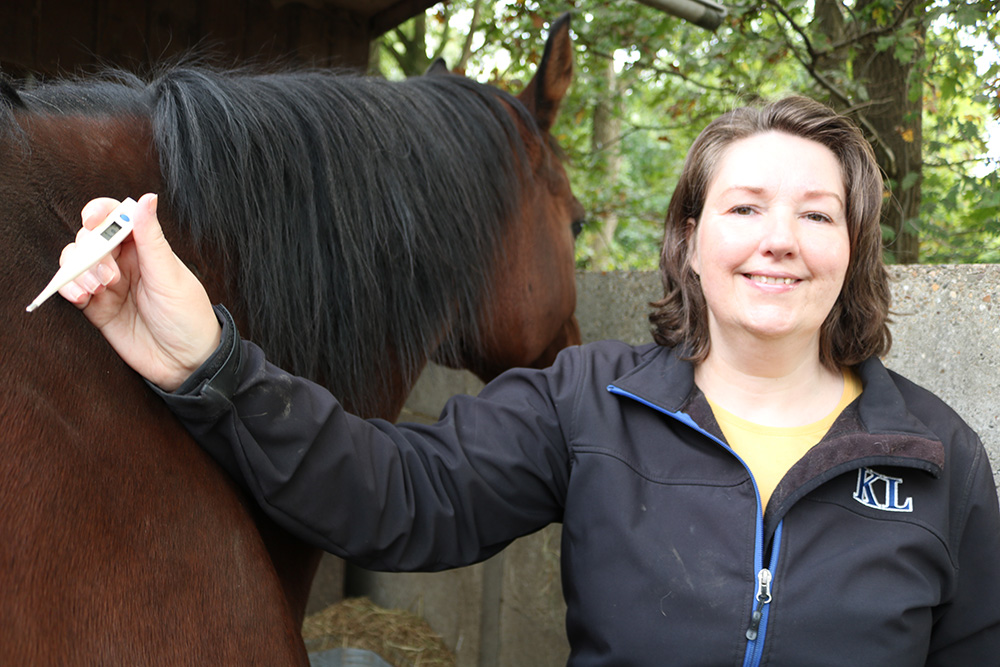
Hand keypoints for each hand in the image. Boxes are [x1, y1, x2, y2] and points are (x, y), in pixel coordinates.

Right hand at [59, 193, 220, 391]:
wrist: (186, 362)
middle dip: (90, 251)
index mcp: (145, 247)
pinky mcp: (97, 309)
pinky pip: (72, 290)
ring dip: (78, 271)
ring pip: (76, 263)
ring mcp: (109, 285)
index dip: (100, 212)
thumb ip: (151, 238)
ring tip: (97, 290)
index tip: (93, 218)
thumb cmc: (188, 316)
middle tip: (110, 276)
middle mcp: (124, 262)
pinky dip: (69, 289)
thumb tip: (147, 198)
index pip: (115, 217)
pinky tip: (80, 296)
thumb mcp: (170, 275)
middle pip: (90, 239)